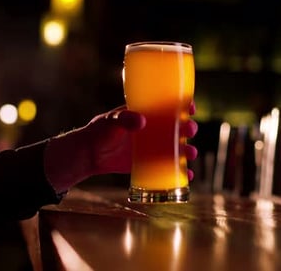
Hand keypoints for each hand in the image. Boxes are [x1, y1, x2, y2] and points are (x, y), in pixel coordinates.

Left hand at [44, 103, 197, 192]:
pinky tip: (188, 175)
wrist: (89, 155)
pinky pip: (168, 167)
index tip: (190, 107)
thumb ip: (124, 119)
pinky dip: (180, 172)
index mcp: (146, 114)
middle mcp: (152, 130)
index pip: (168, 106)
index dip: (183, 105)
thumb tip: (142, 121)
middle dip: (188, 128)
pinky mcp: (148, 164)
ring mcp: (152, 147)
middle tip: (190, 130)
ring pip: (176, 147)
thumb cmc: (99, 132)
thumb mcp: (111, 121)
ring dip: (188, 150)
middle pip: (177, 127)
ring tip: (191, 154)